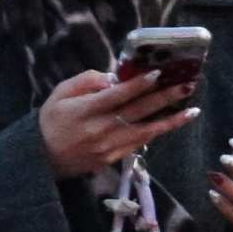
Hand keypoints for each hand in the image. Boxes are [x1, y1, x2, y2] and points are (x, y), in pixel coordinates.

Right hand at [36, 66, 198, 177]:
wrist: (39, 158)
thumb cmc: (50, 121)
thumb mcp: (59, 94)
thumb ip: (85, 81)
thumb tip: (112, 78)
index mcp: (86, 110)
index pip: (118, 95)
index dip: (139, 84)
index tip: (158, 73)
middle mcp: (101, 128)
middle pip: (138, 111)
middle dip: (165, 97)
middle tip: (187, 86)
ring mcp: (109, 146)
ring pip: (146, 131)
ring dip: (171, 120)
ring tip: (192, 111)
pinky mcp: (113, 158)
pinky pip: (139, 143)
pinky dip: (157, 132)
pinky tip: (171, 123)